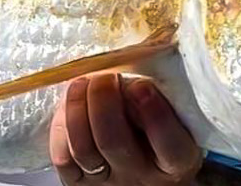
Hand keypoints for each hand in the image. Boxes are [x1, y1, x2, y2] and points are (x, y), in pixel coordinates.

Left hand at [50, 74, 202, 184]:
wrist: (145, 178)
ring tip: (83, 82)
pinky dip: (61, 126)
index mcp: (175, 163)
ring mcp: (107, 181)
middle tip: (105, 77)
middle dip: (103, 101)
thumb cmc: (162, 140)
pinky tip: (70, 105)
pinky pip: (62, 157)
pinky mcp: (79, 183)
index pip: (170, 145)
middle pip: (113, 142)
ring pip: (82, 148)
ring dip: (77, 107)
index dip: (155, 114)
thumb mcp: (178, 124)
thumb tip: (134, 65)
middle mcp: (139, 177)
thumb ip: (163, 101)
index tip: (142, 86)